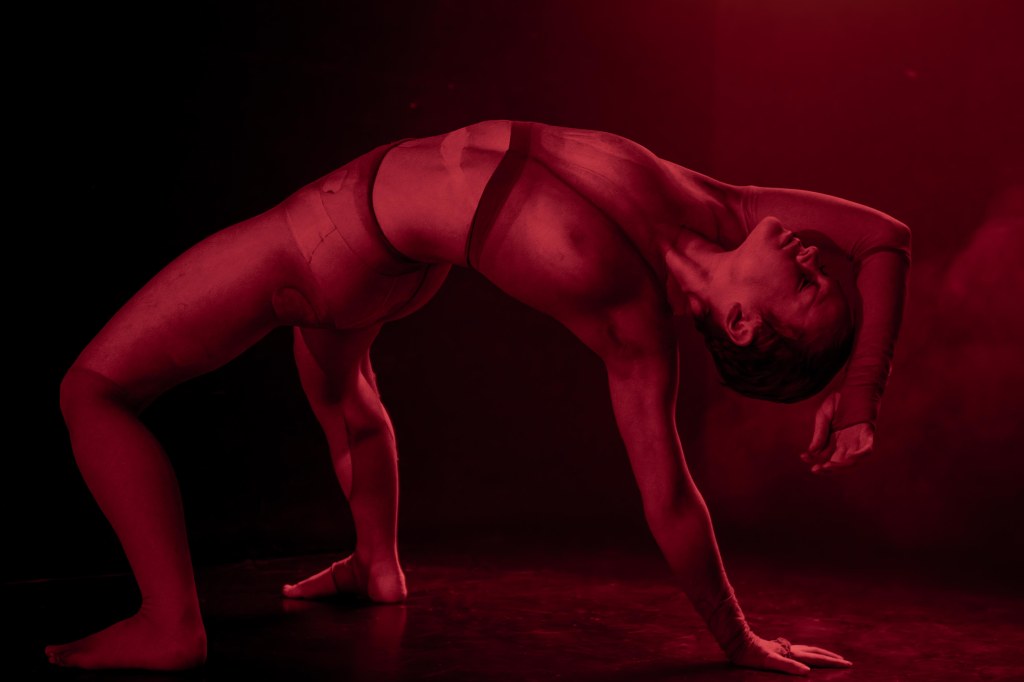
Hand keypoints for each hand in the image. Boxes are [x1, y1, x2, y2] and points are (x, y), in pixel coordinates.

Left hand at [732, 634, 852, 674]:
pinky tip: (802, 657)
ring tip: (829, 657)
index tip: (848, 664)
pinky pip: (797, 652)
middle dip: (830, 657)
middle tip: (845, 661)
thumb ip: (787, 665)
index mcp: (791, 654)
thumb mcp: (769, 661)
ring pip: (807, 650)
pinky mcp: (776, 650)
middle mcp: (789, 650)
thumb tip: (807, 670)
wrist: (737, 642)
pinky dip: (806, 654)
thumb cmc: (751, 654)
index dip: (833, 662)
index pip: (817, 658)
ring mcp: (783, 648)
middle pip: (815, 652)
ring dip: (820, 654)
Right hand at [800, 392, 874, 473]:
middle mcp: (846, 444)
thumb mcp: (823, 416)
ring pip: (851, 461)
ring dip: (840, 466)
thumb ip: (819, 434)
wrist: (855, 387)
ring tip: (828, 466)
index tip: (802, 456)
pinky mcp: (867, 434)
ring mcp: (857, 440)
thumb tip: (812, 452)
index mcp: (833, 441)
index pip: (823, 455)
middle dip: (826, 469)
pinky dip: (859, 456)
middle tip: (816, 469)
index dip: (812, 458)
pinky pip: (866, 450)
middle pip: (837, 462)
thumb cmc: (839, 401)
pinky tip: (850, 458)